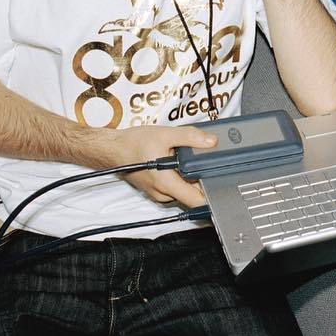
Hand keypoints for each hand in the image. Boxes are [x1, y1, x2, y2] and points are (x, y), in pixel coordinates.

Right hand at [99, 124, 217, 207]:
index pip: (197, 200)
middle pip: (193, 194)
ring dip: (191, 178)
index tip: (223, 185)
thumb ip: (190, 137)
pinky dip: (181, 177)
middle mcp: (163, 193)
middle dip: (203, 180)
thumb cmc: (132, 144)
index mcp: (166, 183)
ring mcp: (159, 193)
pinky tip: (181, 163)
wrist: (112, 149)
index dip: (213, 195)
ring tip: (194, 160)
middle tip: (211, 164)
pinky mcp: (156, 189)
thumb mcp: (165, 134)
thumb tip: (211, 142)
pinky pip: (175, 187)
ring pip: (184, 190)